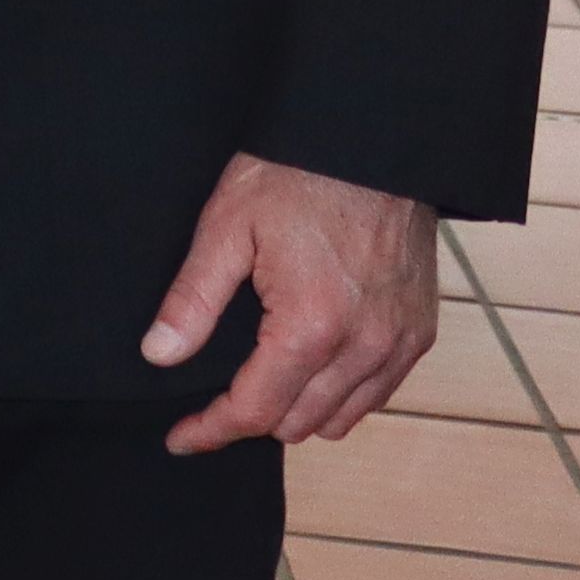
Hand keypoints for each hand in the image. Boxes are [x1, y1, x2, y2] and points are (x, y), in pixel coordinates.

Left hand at [149, 153, 438, 450]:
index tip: (182, 438)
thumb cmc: (295, 175)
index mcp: (311, 327)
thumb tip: (159, 354)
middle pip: (299, 422)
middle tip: (213, 400)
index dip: (213, 430)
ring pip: (343, 417)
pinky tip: (310, 368)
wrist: (370, 142)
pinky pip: (379, 391)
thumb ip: (193, 301)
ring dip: (298, 411)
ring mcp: (400, 341)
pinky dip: (343, 394)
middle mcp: (365, 346)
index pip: (257, 410)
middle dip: (252, 419)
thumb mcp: (225, 228)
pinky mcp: (419, 330)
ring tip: (260, 384)